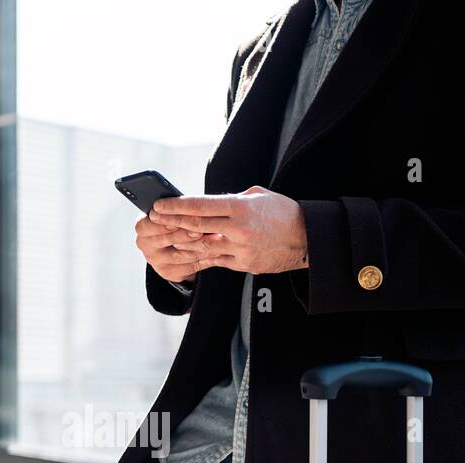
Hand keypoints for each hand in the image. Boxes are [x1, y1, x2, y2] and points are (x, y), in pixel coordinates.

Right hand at [134, 216, 216, 284]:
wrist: (173, 246)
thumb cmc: (174, 222)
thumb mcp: (170, 213)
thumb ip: (175, 210)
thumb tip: (188, 204)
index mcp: (142, 227)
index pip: (150, 224)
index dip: (166, 220)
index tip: (182, 215)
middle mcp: (145, 245)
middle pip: (167, 239)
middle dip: (186, 234)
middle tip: (202, 229)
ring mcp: (157, 261)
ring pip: (181, 254)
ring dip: (200, 247)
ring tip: (216, 239)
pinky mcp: (169, 273)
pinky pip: (190, 266)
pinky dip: (205, 259)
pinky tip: (217, 252)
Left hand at [150, 186, 308, 274]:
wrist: (308, 239)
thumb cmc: (283, 212)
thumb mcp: (258, 196)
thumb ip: (232, 201)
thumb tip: (210, 205)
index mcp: (241, 208)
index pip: (201, 206)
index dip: (177, 206)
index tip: (160, 205)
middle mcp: (239, 230)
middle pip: (196, 227)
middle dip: (172, 222)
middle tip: (155, 218)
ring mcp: (241, 250)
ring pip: (202, 247)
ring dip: (182, 242)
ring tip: (166, 236)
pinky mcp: (244, 264)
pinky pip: (216, 260)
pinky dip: (200, 256)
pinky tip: (186, 252)